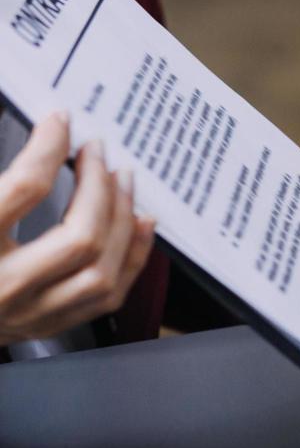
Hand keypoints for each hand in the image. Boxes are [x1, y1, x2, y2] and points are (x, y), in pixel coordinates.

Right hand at [0, 113, 156, 346]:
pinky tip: (138, 223)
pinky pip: (109, 296)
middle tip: (98, 152)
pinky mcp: (48, 324)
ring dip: (123, 219)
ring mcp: (29, 312)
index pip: (24, 189)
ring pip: (102, 271)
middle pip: (80, 237)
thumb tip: (43, 136)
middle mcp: (3, 286)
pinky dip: (132, 255)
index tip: (59, 123)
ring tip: (121, 180)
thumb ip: (3, 185)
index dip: (48, 149)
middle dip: (99, 187)